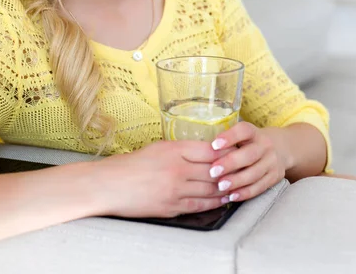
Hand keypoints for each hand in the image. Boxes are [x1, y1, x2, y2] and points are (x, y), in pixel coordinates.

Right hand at [92, 140, 231, 218]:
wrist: (111, 185)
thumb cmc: (132, 165)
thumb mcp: (158, 148)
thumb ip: (180, 149)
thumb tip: (204, 151)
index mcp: (174, 149)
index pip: (209, 150)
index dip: (226, 152)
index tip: (236, 151)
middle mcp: (177, 168)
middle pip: (214, 170)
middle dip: (231, 170)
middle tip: (243, 169)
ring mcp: (176, 189)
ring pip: (210, 188)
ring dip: (226, 188)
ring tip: (237, 185)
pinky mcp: (172, 207)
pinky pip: (200, 205)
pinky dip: (214, 203)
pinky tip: (223, 200)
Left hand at [209, 122, 287, 202]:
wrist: (281, 148)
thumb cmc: (250, 142)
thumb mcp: (243, 135)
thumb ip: (227, 140)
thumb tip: (200, 149)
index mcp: (254, 132)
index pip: (243, 131)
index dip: (229, 137)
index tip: (214, 145)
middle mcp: (265, 145)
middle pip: (249, 155)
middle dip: (230, 164)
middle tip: (213, 171)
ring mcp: (272, 162)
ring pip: (254, 173)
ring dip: (236, 181)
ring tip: (220, 186)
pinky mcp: (275, 177)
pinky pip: (260, 187)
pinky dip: (245, 193)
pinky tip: (232, 196)